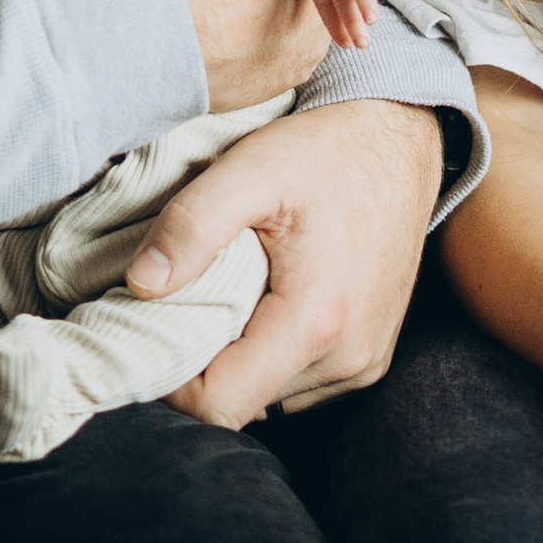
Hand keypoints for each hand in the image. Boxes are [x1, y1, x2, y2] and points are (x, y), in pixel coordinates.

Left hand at [128, 98, 439, 421]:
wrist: (400, 137)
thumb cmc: (328, 150)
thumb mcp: (252, 169)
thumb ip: (192, 226)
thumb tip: (142, 285)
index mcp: (317, 322)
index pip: (219, 405)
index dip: (170, 377)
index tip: (153, 327)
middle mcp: (349, 358)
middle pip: (243, 403)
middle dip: (203, 363)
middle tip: (187, 300)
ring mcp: (365, 362)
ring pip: (269, 397)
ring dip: (239, 360)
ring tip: (230, 295)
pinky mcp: (372, 356)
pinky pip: (300, 382)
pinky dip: (270, 354)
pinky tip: (266, 301)